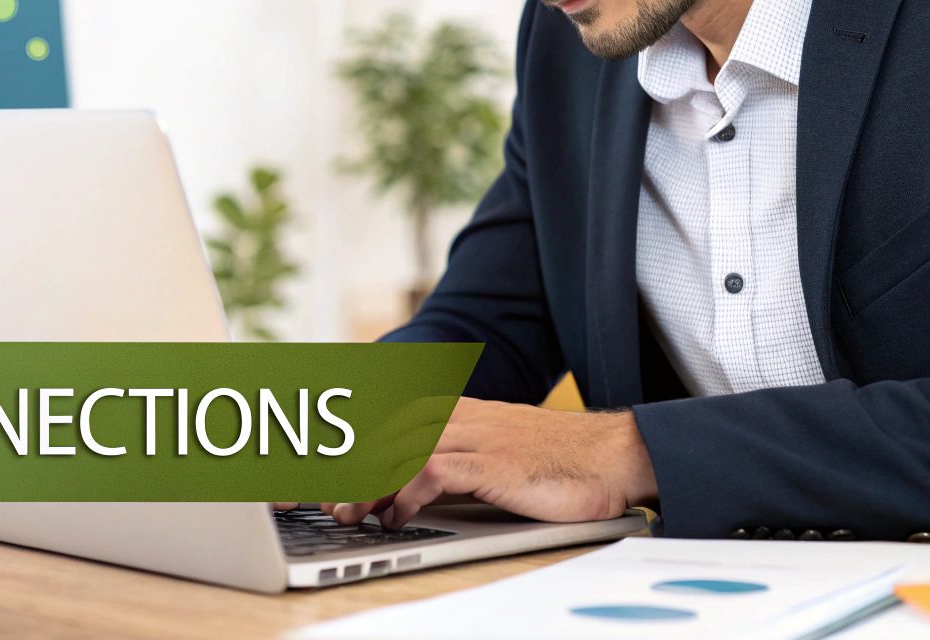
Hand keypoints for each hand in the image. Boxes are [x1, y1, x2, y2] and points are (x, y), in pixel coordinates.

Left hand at [318, 397, 657, 529]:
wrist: (611, 454)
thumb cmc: (556, 461)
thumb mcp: (494, 455)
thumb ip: (452, 464)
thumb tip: (407, 491)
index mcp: (457, 411)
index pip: (388, 419)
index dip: (350, 444)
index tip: (320, 472)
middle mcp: (459, 417)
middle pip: (383, 433)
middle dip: (345, 467)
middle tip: (319, 498)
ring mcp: (474, 436)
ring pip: (399, 451)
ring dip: (366, 485)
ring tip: (347, 513)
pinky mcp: (490, 460)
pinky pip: (432, 471)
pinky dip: (406, 493)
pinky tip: (396, 516)